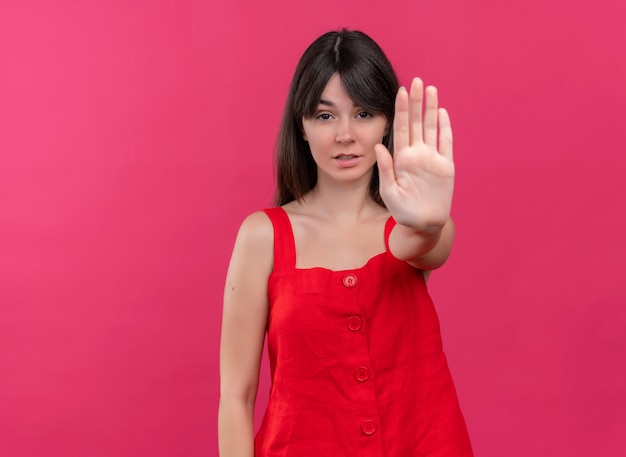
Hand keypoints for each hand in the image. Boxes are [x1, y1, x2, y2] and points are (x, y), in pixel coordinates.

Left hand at [375, 77, 453, 232]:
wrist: (423, 224)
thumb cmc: (402, 211)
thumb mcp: (389, 191)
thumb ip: (385, 169)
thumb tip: (378, 146)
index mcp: (401, 158)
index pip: (401, 128)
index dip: (401, 110)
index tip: (399, 91)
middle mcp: (416, 154)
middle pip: (417, 123)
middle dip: (416, 102)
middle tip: (415, 81)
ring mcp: (432, 158)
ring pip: (432, 128)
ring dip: (431, 109)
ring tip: (430, 89)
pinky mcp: (446, 166)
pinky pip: (446, 143)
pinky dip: (444, 128)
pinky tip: (442, 112)